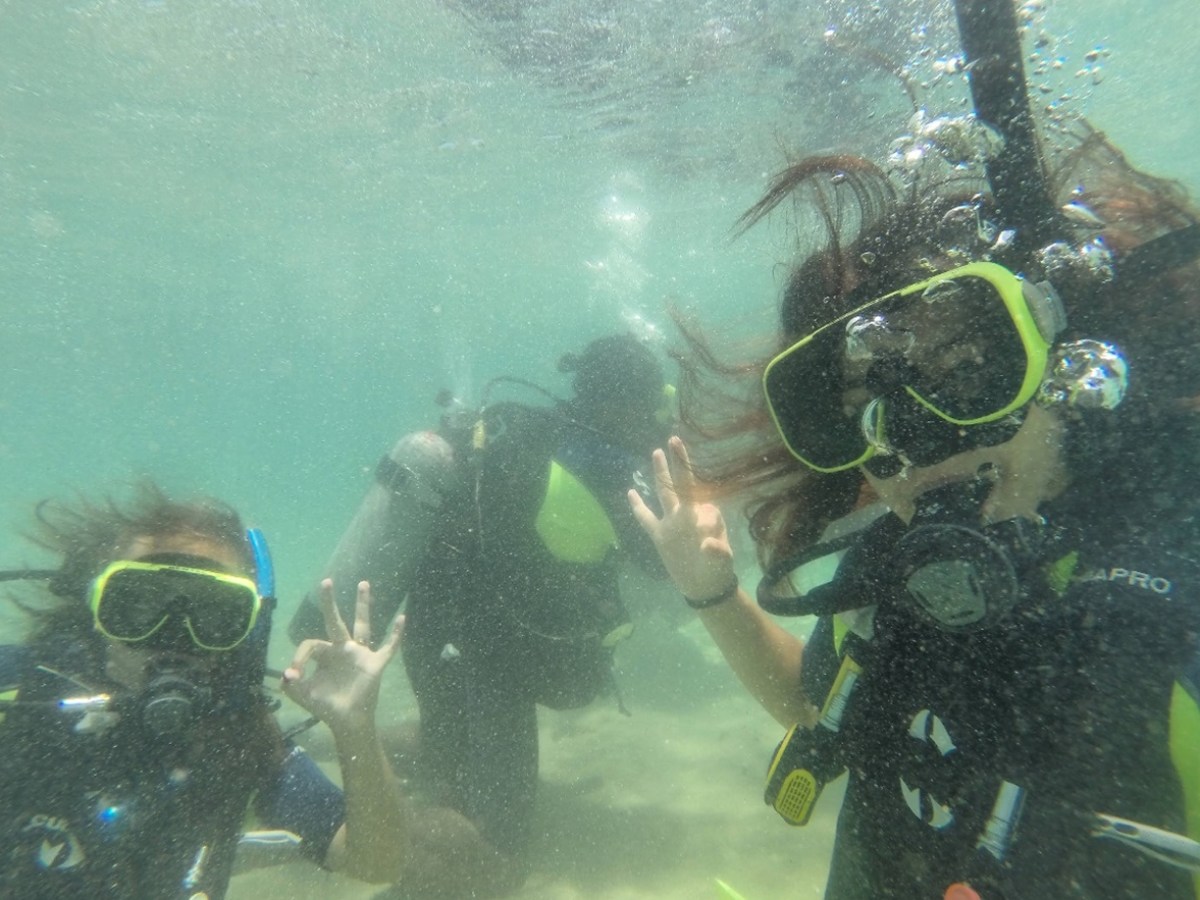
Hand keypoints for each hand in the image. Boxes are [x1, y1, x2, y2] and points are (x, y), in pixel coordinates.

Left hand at [281, 579, 402, 736]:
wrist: (347, 722)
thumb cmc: (326, 706)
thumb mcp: (305, 695)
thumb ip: (292, 686)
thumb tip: (287, 675)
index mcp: (325, 654)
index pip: (311, 644)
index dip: (300, 657)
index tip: (294, 675)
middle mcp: (342, 649)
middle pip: (335, 621)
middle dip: (329, 603)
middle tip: (325, 581)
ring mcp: (360, 654)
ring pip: (362, 625)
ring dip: (363, 605)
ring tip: (363, 583)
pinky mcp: (375, 663)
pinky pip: (389, 647)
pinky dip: (396, 634)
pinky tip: (402, 618)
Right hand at [628, 436, 737, 603]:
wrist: (704, 586)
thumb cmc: (717, 570)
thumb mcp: (722, 562)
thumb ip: (718, 552)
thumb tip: (709, 545)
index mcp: (703, 516)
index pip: (703, 502)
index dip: (709, 518)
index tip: (712, 541)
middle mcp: (686, 514)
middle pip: (682, 483)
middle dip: (680, 463)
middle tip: (675, 439)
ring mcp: (671, 522)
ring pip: (664, 492)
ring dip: (661, 473)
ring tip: (657, 451)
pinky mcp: (659, 535)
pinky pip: (645, 517)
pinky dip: (638, 506)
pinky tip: (631, 491)